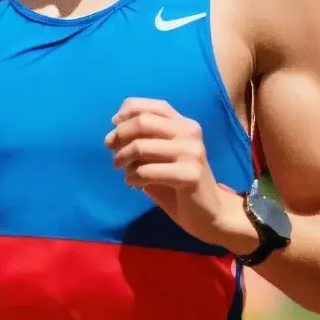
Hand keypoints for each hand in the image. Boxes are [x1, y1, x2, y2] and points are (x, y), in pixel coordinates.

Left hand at [106, 99, 258, 252]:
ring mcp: (192, 153)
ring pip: (140, 147)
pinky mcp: (189, 175)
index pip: (151, 106)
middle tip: (112, 151)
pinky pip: (146, 171)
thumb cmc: (178, 183)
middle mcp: (190, 133)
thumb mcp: (160, 156)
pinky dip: (132, 178)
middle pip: (142, 122)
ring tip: (122, 169)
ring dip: (122, 159)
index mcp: (184, 124)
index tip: (114, 127)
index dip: (127, 113)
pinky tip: (134, 184)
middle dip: (119, 135)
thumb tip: (115, 129)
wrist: (207, 212)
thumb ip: (144, 139)